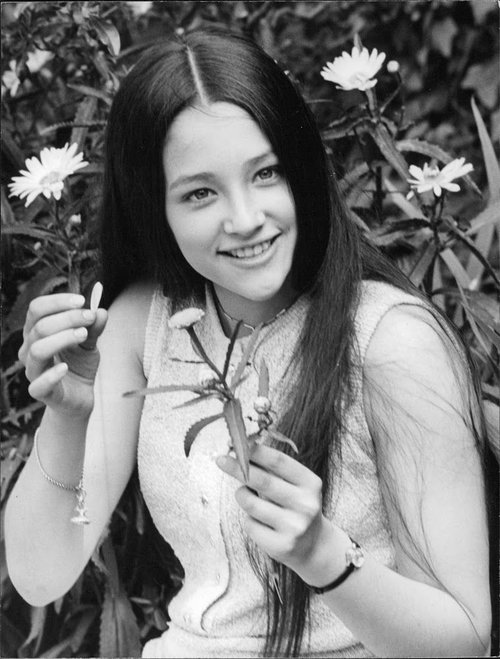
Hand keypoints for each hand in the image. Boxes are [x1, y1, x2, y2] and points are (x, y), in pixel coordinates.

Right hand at [18, 293, 107, 416]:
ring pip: (38, 349)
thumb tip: (100, 311)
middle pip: (40, 326)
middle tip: (89, 318)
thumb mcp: (89, 343)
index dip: (57, 301)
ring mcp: (33, 370)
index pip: (37, 309)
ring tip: (83, 334)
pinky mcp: (39, 392)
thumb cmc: (78, 365)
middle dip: (67, 318)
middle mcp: (29, 349)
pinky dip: (52, 374)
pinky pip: (39, 383)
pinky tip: (65, 367)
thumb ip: (93, 328)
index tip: (82, 300)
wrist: (79, 396)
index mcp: (36, 332)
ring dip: (62, 338)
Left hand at [216, 443, 333, 579]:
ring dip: (242, 495)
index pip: (279, 462)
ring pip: (251, 503)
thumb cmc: (296, 506)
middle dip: (237, 468)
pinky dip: (248, 519)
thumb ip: (273, 469)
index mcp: (310, 483)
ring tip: (246, 495)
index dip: (256, 451)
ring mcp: (294, 527)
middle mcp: (305, 505)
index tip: (237, 445)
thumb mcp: (296, 485)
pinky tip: (259, 521)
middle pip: (262, 480)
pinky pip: (250, 524)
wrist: (313, 545)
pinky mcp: (280, 545)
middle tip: (221, 459)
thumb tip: (242, 449)